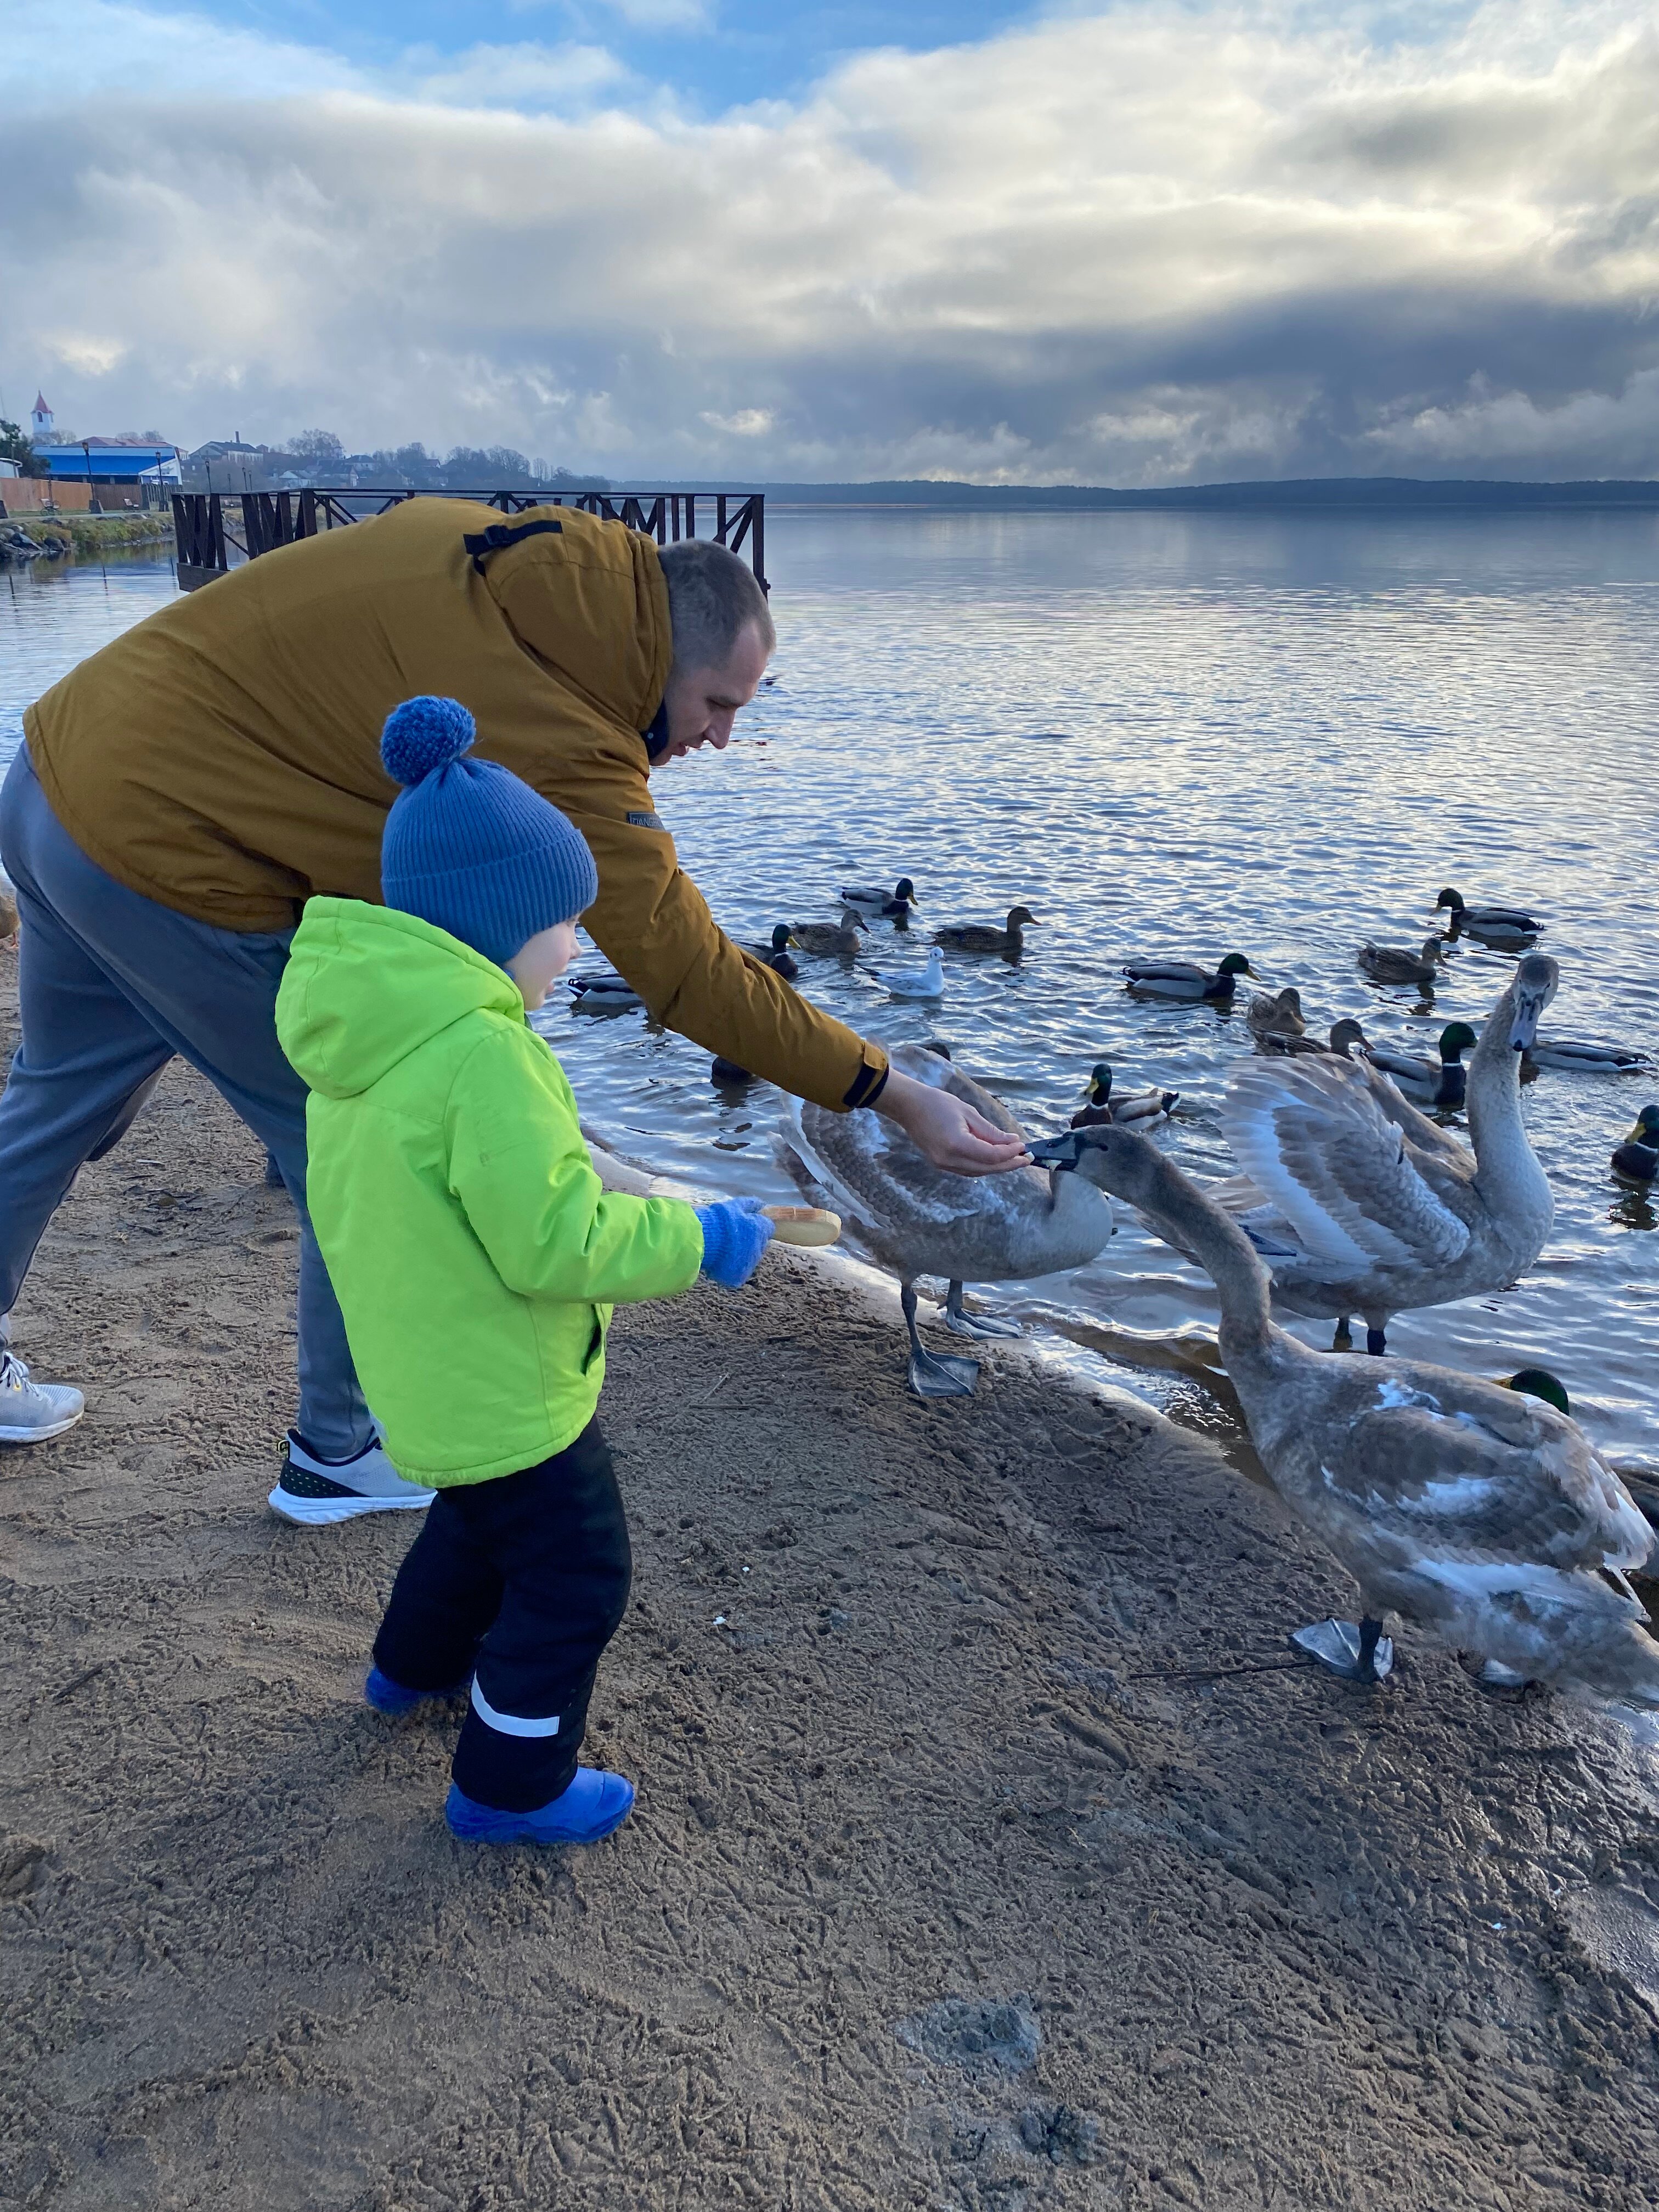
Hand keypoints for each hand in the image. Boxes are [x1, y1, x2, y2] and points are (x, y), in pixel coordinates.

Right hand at [694, 1198, 774, 1287]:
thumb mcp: (735, 1206)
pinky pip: (739, 1273)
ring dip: (741, 1256)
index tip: (745, 1226)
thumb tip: (762, 1203)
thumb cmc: (718, 1221)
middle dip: (749, 1242)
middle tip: (731, 1239)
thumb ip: (750, 1205)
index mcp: (760, 1229)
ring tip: (723, 1251)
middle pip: (759, 1245)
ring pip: (749, 1260)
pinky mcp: (739, 1276)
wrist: (703, 1240)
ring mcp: (750, 1263)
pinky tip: (720, 1263)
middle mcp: (758, 1247)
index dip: (756, 1226)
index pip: (768, 1228)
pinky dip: (732, 1269)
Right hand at [876, 1070, 1029, 1176]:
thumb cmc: (937, 1103)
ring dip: (998, 1167)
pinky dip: (983, 1166)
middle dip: (1009, 1164)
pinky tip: (995, 1159)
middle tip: (1026, 1158)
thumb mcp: (968, 1113)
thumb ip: (990, 1131)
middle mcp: (949, 1159)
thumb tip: (1012, 1142)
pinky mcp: (940, 1164)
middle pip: (986, 1168)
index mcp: (956, 1144)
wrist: (909, 1106)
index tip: (1023, 1146)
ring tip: (1015, 1159)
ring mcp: (943, 1164)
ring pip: (978, 1172)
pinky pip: (967, 1170)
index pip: (991, 1156)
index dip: (1010, 1153)